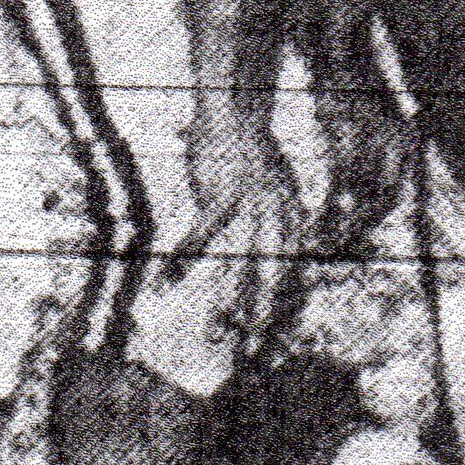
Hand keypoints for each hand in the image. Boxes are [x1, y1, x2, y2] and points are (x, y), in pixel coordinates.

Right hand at [168, 109, 301, 347]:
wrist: (235, 113)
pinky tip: (166, 279)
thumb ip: (280, 223)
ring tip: (217, 333)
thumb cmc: (251, 155)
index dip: (289, 306)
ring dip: (230, 300)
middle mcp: (280, 215)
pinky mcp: (222, 194)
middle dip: (267, 316)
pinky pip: (202, 235)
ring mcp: (252, 205)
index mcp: (293, 217)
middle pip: (277, 276)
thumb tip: (284, 255)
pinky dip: (183, 258)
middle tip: (257, 351)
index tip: (280, 339)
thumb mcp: (276, 190)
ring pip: (244, 264)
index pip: (298, 271)